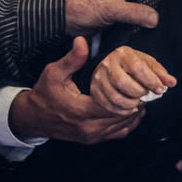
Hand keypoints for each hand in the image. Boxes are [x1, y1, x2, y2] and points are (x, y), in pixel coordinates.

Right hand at [10, 37, 142, 143]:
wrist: (34, 117)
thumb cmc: (44, 94)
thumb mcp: (54, 73)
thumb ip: (72, 58)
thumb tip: (82, 41)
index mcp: (81, 110)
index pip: (114, 104)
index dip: (129, 94)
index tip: (139, 83)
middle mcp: (88, 127)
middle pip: (122, 116)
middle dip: (136, 102)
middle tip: (147, 89)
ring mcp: (91, 136)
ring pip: (122, 126)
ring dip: (135, 112)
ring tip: (144, 97)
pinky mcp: (93, 139)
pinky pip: (117, 133)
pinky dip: (129, 123)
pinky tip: (136, 111)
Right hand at [91, 45, 175, 114]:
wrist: (111, 66)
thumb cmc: (132, 65)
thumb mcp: (147, 63)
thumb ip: (160, 73)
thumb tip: (171, 82)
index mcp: (123, 54)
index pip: (137, 68)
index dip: (150, 81)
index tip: (159, 89)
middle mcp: (108, 65)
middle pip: (122, 83)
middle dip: (138, 93)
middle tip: (145, 94)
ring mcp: (99, 79)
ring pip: (114, 97)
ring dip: (131, 104)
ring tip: (138, 102)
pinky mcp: (95, 91)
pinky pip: (108, 106)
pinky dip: (122, 111)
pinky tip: (129, 108)